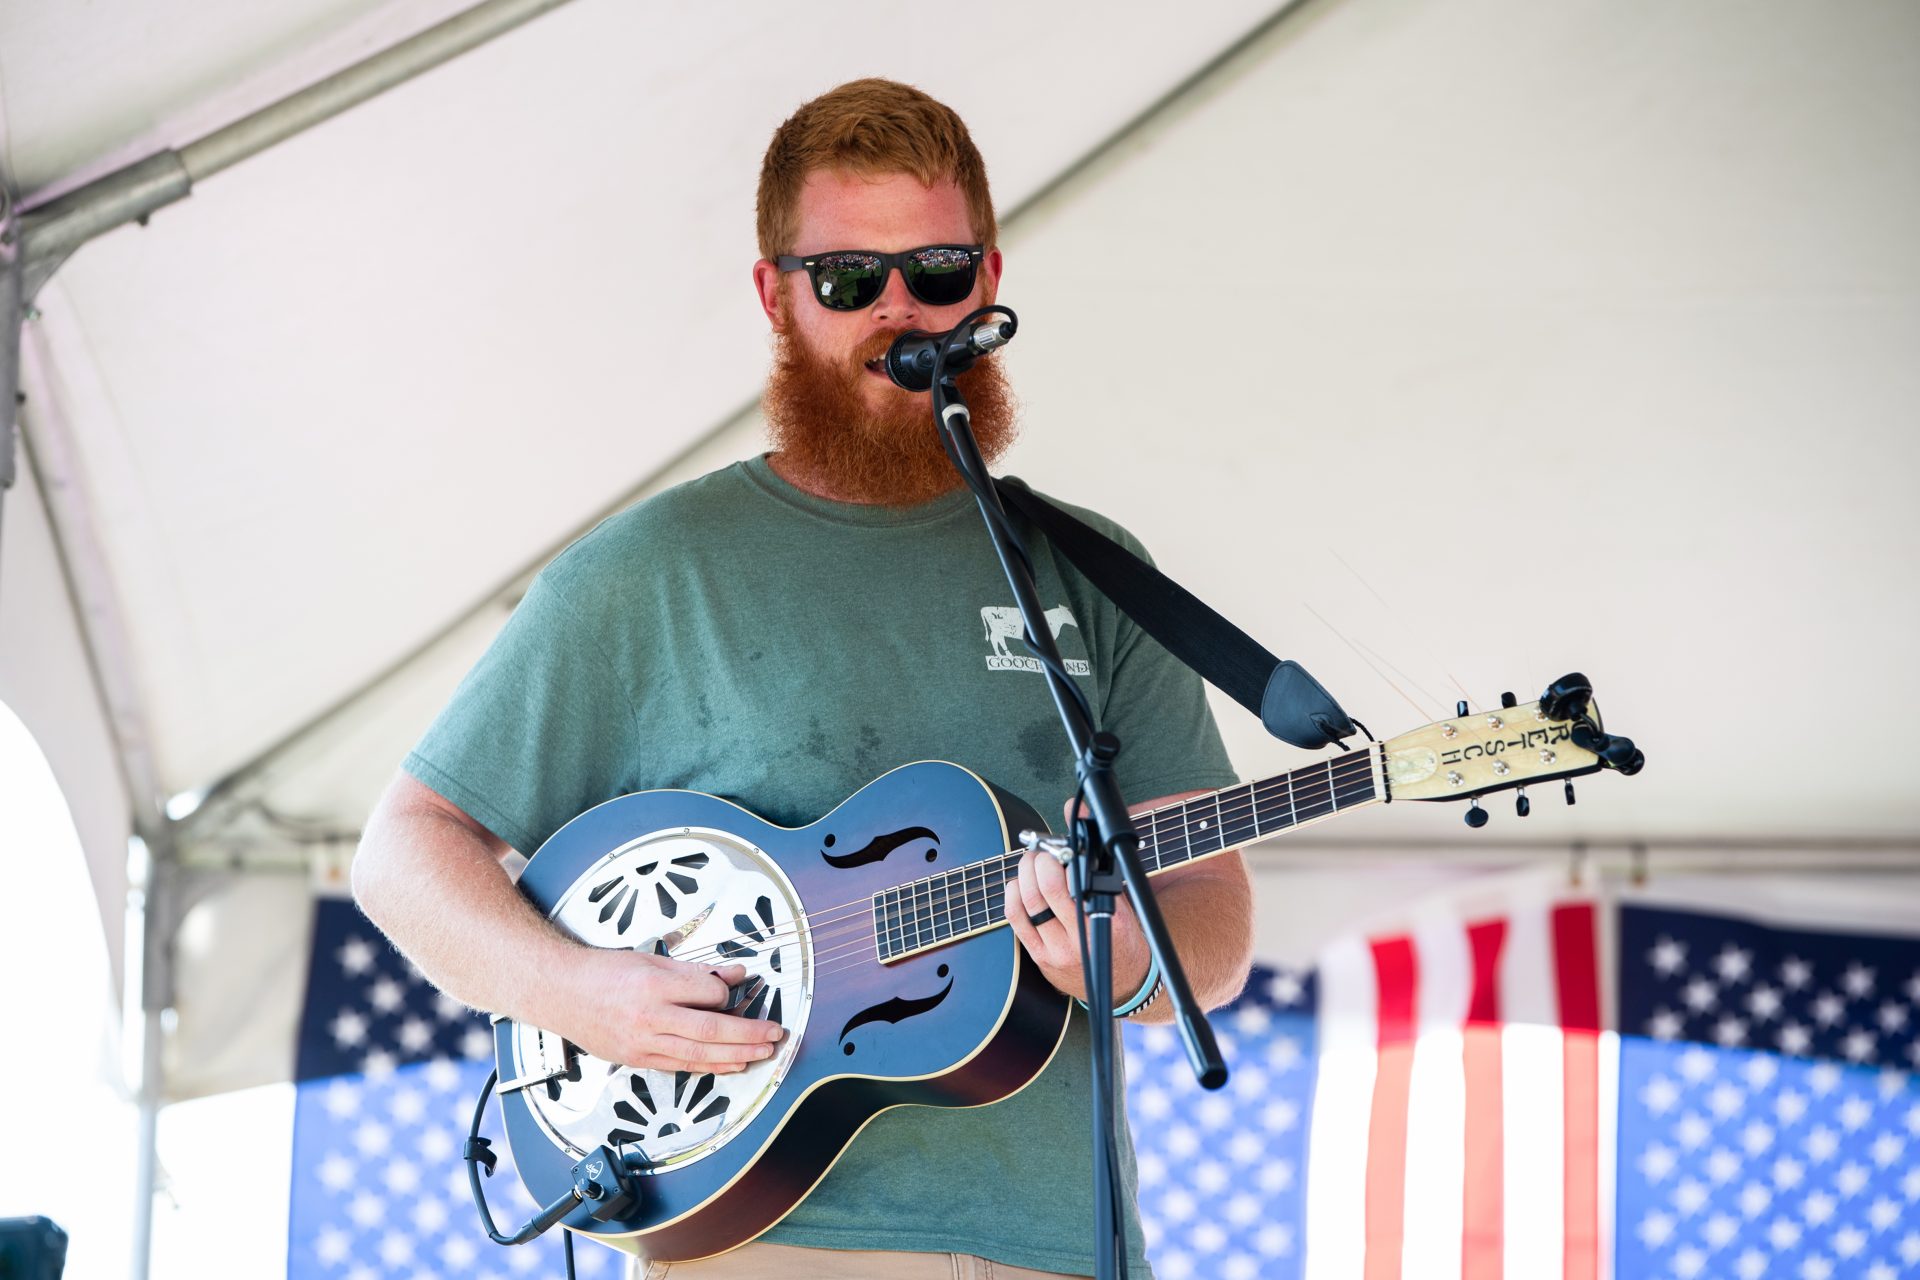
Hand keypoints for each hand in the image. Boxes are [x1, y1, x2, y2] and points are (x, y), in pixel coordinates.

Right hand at [557, 951, 783, 1073]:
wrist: (561, 993)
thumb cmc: (604, 972)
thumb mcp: (651, 960)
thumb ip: (695, 971)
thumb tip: (735, 973)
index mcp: (653, 987)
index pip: (707, 994)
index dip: (727, 993)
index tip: (736, 989)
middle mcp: (649, 1019)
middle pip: (709, 1030)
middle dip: (748, 1034)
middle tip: (774, 1034)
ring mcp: (642, 1044)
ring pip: (698, 1054)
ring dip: (736, 1055)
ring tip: (762, 1052)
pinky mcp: (637, 1060)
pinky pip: (681, 1066)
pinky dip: (709, 1066)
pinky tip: (731, 1064)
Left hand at [1001, 847, 1150, 1004]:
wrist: (1122, 985)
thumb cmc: (1123, 942)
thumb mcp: (1122, 909)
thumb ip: (1101, 880)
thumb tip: (1080, 848)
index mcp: (1103, 923)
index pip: (1075, 885)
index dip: (1061, 861)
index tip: (1060, 849)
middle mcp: (1077, 939)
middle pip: (1045, 891)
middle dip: (1038, 863)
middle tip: (1041, 853)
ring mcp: (1055, 950)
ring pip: (1026, 903)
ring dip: (1023, 875)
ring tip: (1030, 864)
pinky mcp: (1039, 956)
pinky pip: (1016, 920)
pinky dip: (1013, 896)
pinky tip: (1019, 885)